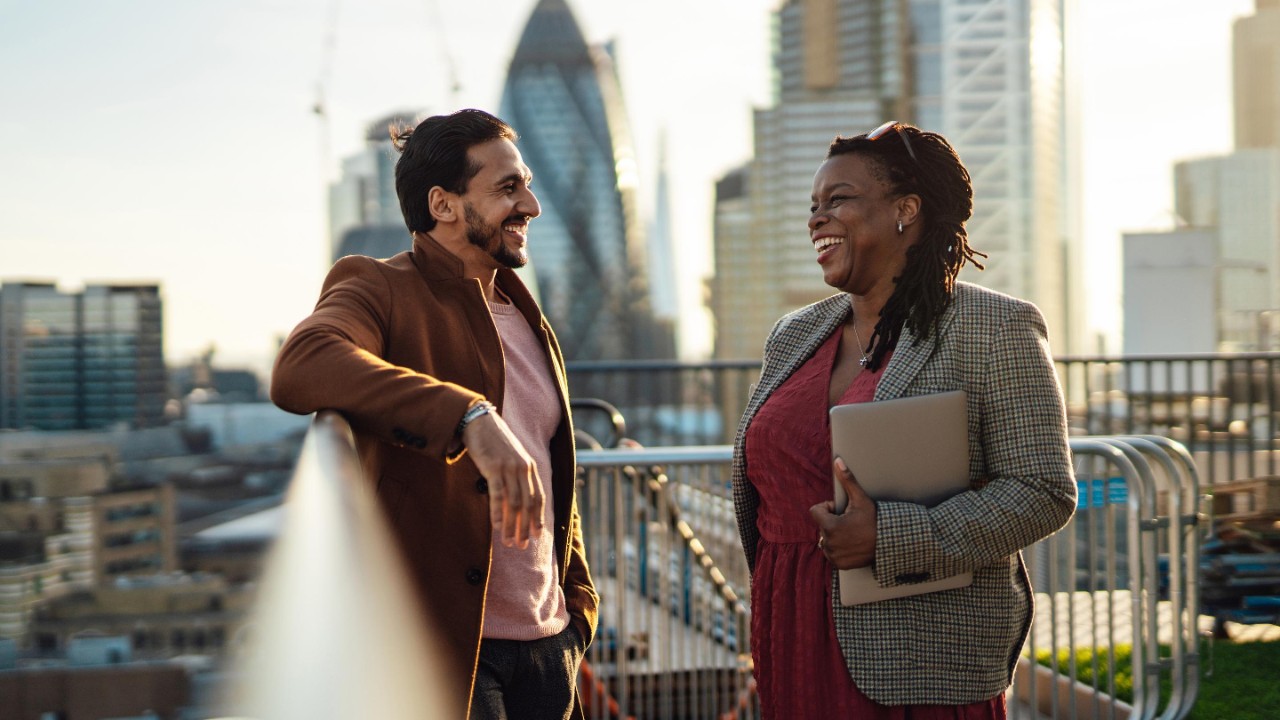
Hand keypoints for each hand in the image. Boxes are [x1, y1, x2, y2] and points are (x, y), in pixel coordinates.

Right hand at [461, 411, 544, 548]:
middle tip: (523, 546)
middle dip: (526, 527)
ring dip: (513, 526)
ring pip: (515, 504)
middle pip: (529, 504)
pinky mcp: (494, 468)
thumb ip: (516, 474)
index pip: (539, 497)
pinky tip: (498, 528)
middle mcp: (523, 468)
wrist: (478, 421)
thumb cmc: (492, 441)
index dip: (538, 518)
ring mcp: (509, 468)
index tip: (537, 535)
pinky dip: (498, 514)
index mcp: (529, 467)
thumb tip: (516, 497)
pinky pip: (498, 496)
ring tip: (510, 543)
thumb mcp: (510, 457)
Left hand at [809, 457, 876, 568]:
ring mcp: (833, 555)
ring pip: (825, 539)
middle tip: (850, 522)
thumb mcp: (861, 499)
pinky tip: (852, 544)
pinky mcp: (839, 564)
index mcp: (830, 526)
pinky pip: (831, 553)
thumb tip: (837, 461)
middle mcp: (829, 543)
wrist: (889, 543)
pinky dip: (838, 548)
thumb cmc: (875, 520)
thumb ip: (847, 480)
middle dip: (832, 522)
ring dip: (834, 535)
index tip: (841, 510)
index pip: (815, 511)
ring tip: (852, 534)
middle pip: (821, 525)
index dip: (827, 508)